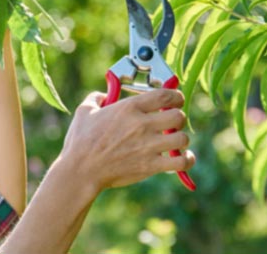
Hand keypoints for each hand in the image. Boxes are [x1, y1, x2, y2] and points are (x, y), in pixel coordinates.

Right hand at [51, 89, 193, 190]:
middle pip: (178, 116)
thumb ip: (96, 98)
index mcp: (129, 108)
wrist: (80, 171)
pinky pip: (181, 162)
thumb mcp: (84, 112)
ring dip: (180, 139)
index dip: (176, 96)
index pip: (166, 95)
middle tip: (172, 122)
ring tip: (173, 141)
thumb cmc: (80, 142)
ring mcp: (148, 146)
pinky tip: (183, 158)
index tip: (176, 99)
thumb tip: (104, 95)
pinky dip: (186, 160)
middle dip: (178, 118)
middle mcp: (142, 125)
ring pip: (182, 138)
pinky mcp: (151, 166)